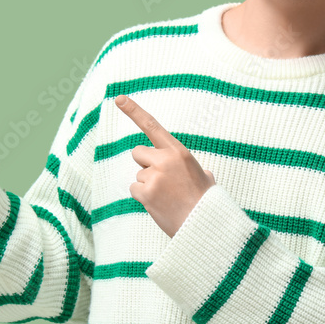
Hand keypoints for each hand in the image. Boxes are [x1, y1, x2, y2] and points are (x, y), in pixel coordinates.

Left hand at [115, 94, 215, 236]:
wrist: (204, 225)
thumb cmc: (206, 202)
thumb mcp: (205, 179)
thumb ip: (198, 171)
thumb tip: (203, 175)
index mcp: (178, 151)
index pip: (152, 126)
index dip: (134, 110)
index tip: (118, 98)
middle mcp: (164, 160)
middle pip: (138, 152)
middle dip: (146, 164)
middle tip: (163, 180)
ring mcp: (153, 176)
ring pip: (138, 174)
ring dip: (148, 184)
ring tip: (167, 197)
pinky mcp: (145, 193)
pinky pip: (135, 189)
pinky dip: (144, 197)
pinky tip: (159, 204)